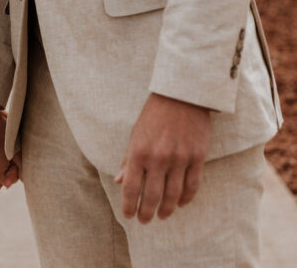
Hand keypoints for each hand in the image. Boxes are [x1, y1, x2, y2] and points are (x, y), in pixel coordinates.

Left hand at [115, 93, 210, 223]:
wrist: (181, 95)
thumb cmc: (154, 114)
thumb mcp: (136, 133)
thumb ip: (128, 159)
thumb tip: (119, 181)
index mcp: (139, 151)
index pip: (131, 187)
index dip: (128, 205)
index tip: (128, 215)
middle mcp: (158, 158)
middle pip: (152, 196)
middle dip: (146, 213)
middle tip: (144, 221)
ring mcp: (179, 159)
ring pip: (173, 196)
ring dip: (166, 210)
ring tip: (161, 216)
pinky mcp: (197, 157)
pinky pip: (192, 186)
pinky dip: (186, 199)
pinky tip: (180, 204)